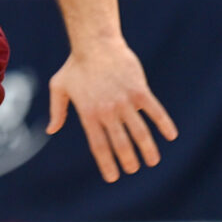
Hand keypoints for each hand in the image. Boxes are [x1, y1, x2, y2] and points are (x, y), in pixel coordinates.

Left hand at [47, 38, 177, 182]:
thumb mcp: (59, 87)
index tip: (113, 177)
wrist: (95, 43)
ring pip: (139, 131)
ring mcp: (125, 101)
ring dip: (147, 149)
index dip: (107, 163)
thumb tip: (51, 130)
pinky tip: (171, 136)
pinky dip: (163, 124)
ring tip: (152, 162)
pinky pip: (154, 111)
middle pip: (120, 143)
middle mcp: (107, 111)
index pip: (99, 145)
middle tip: (133, 170)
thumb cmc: (75, 65)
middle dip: (128, 160)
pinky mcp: (139, 90)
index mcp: (88, 114)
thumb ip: (57, 111)